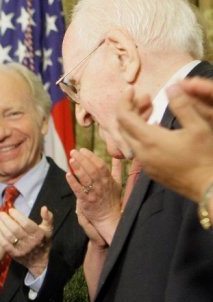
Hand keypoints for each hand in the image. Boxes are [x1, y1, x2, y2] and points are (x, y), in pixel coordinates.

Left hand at [0, 207, 52, 277]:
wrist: (39, 260)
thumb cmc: (43, 241)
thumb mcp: (48, 229)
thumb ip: (48, 218)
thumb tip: (44, 208)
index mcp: (39, 235)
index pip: (26, 224)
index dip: (17, 216)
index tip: (11, 210)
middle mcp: (30, 242)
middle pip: (16, 229)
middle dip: (7, 220)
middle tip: (1, 213)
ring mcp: (22, 249)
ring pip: (9, 237)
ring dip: (2, 227)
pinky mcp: (15, 255)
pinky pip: (5, 245)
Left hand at [66, 149, 121, 244]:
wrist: (109, 217)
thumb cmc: (112, 199)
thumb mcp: (117, 183)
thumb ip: (116, 169)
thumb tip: (118, 157)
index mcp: (108, 180)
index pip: (100, 165)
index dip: (91, 157)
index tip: (83, 150)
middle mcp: (102, 185)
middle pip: (92, 170)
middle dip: (82, 159)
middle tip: (73, 152)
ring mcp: (94, 194)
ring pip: (85, 179)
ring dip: (78, 168)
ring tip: (71, 160)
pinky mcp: (86, 202)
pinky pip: (79, 190)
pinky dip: (73, 182)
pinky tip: (67, 175)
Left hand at [117, 80, 212, 202]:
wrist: (206, 187)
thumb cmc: (205, 157)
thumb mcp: (198, 127)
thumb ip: (182, 106)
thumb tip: (171, 87)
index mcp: (149, 140)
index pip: (124, 117)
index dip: (124, 101)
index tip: (131, 89)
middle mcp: (141, 153)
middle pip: (124, 127)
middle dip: (131, 109)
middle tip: (146, 97)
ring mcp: (144, 163)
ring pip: (130, 138)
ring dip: (136, 122)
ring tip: (152, 108)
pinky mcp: (150, 170)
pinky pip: (138, 148)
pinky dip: (141, 134)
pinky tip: (156, 127)